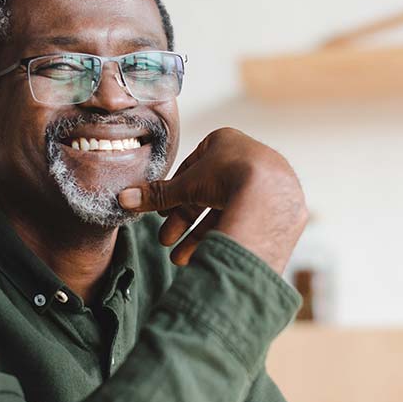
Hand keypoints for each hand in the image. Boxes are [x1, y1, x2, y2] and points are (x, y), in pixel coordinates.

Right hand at [118, 128, 307, 273]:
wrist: (272, 195)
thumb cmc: (228, 177)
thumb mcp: (186, 185)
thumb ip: (156, 195)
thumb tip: (123, 199)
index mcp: (226, 141)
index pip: (192, 170)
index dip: (174, 194)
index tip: (162, 214)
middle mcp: (248, 158)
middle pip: (207, 194)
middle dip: (184, 221)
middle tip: (166, 241)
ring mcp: (267, 183)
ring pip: (225, 211)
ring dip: (199, 236)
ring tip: (181, 259)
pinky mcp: (279, 207)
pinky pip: (246, 221)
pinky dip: (224, 237)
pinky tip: (207, 256)